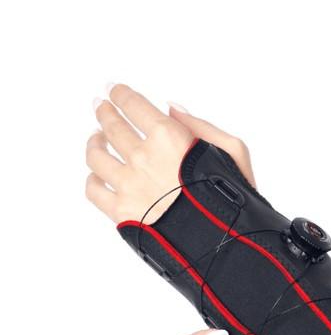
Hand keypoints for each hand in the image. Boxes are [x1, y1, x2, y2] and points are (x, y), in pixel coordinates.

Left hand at [85, 84, 254, 223]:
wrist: (224, 244)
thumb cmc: (234, 200)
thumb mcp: (234, 152)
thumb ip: (202, 126)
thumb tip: (171, 109)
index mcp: (169, 137)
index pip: (133, 104)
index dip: (120, 94)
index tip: (114, 90)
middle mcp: (143, 157)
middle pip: (111, 125)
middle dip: (105, 112)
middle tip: (102, 107)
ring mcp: (128, 185)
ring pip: (95, 155)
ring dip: (94, 142)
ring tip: (96, 139)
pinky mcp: (122, 212)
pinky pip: (94, 190)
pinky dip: (92, 179)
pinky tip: (97, 175)